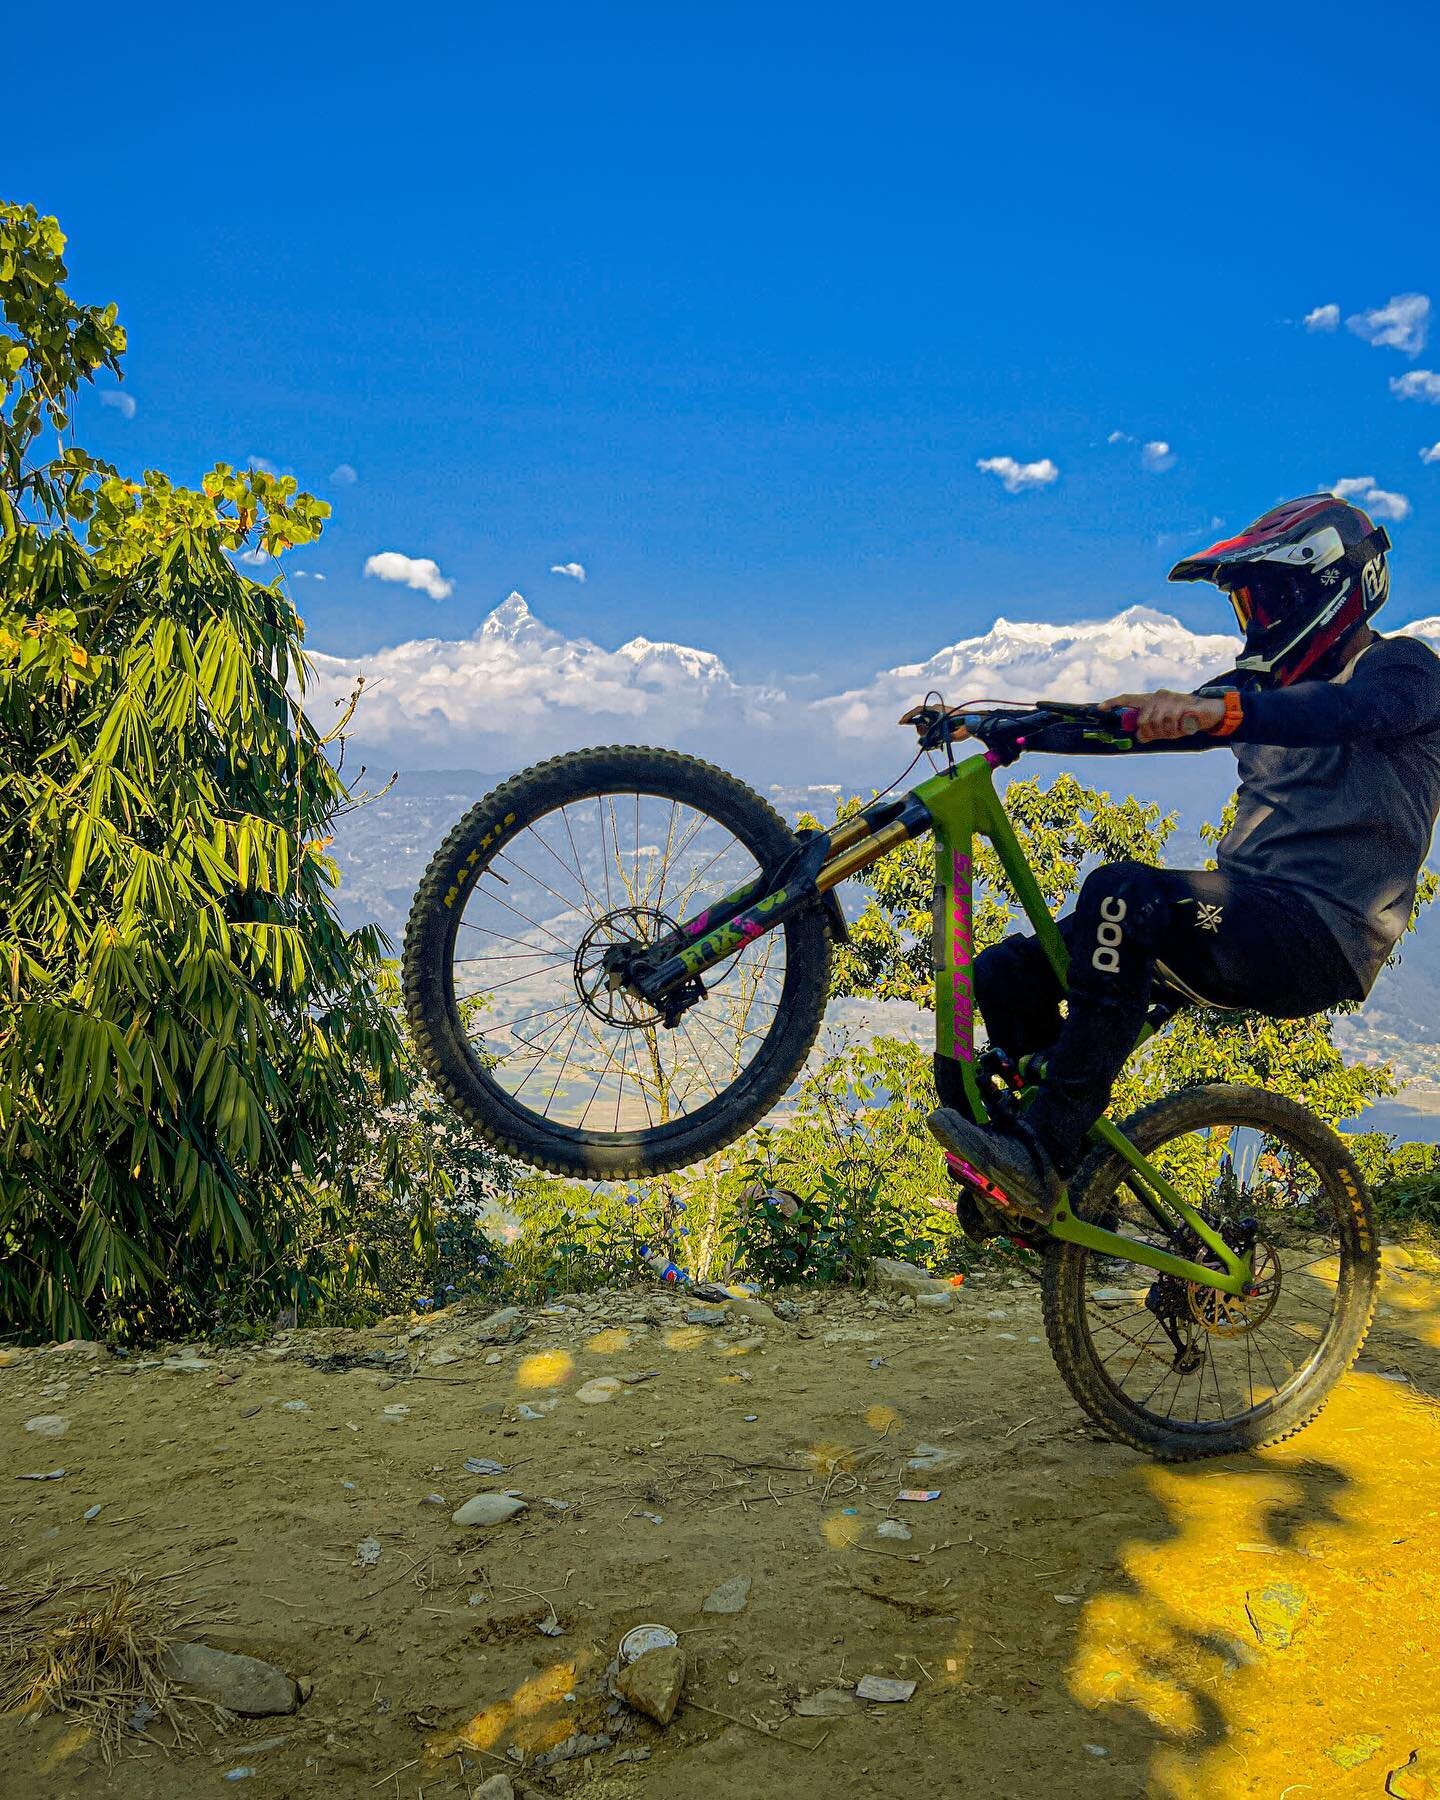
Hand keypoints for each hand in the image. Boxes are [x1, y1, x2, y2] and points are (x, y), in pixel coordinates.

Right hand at [898, 702, 969, 740]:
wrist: (974, 725)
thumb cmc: (964, 722)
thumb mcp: (949, 726)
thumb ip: (938, 731)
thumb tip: (927, 736)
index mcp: (936, 710)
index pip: (919, 710)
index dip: (909, 716)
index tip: (902, 723)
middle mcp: (935, 715)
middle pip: (920, 721)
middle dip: (920, 729)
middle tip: (924, 734)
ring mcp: (938, 722)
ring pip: (925, 729)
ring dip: (926, 736)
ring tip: (932, 739)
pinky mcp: (941, 730)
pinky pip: (931, 735)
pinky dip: (930, 740)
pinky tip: (931, 744)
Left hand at [1102, 690, 1224, 742]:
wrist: (1209, 712)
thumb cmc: (1183, 719)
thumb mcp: (1164, 726)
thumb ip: (1150, 730)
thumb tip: (1139, 736)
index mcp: (1151, 700)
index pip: (1128, 698)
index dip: (1113, 703)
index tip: (1100, 708)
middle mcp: (1159, 696)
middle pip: (1143, 720)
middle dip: (1151, 732)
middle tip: (1163, 734)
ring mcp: (1171, 699)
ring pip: (1158, 723)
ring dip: (1167, 732)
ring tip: (1177, 729)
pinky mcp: (1184, 704)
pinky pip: (1173, 723)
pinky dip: (1179, 729)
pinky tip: (1184, 726)